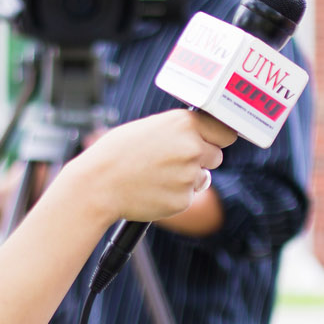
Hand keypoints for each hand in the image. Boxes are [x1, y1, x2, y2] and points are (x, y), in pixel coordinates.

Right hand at [62, 110, 236, 222]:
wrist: (98, 184)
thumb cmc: (117, 153)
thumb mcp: (151, 128)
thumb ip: (180, 131)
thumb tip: (201, 139)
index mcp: (184, 123)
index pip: (225, 132)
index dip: (216, 138)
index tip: (211, 142)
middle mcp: (192, 147)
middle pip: (217, 156)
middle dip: (201, 159)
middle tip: (174, 161)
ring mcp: (190, 175)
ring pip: (203, 178)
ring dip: (188, 178)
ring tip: (157, 176)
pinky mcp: (184, 200)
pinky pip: (188, 197)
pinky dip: (175, 195)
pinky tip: (154, 189)